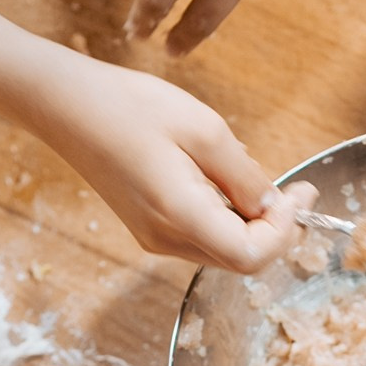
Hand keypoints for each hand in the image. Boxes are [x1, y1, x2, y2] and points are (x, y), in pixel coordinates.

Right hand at [24, 52, 313, 272]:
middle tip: (297, 190)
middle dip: (276, 231)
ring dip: (252, 224)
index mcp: (180, 215)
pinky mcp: (147, 226)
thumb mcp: (203, 129)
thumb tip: (272, 205)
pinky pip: (200, 235)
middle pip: (239, 260)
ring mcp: (153, 237)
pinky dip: (226, 217)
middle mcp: (165, 238)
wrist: (64, 104)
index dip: (286, 231)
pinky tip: (224, 179)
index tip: (301, 192)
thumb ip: (243, 175)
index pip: (251, 255)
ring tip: (257, 178)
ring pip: (221, 250)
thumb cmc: (129, 106)